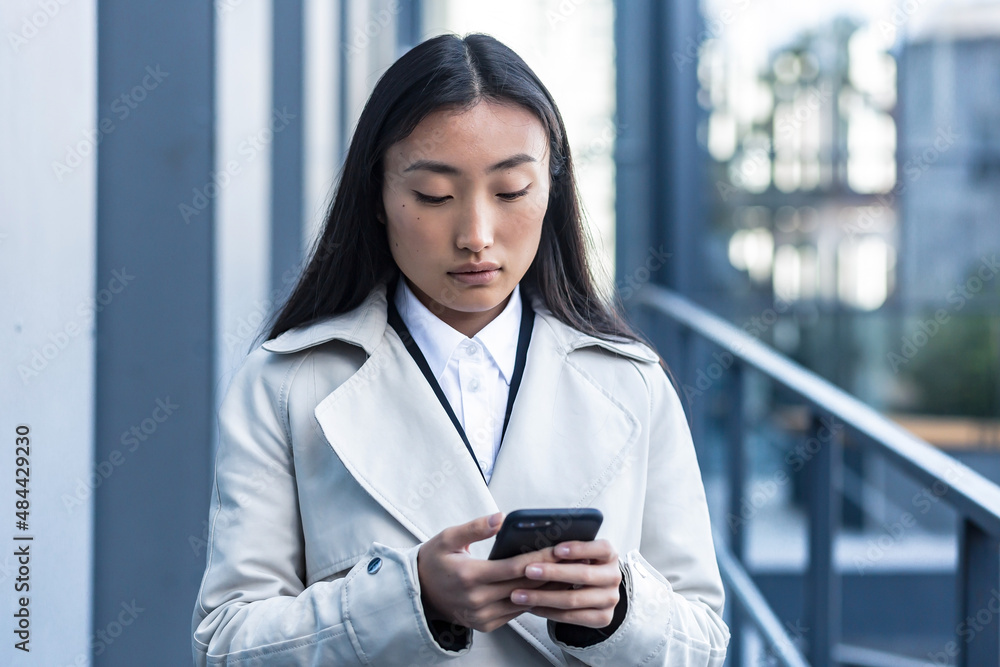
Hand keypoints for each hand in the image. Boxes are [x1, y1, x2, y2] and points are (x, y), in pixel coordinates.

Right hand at [416, 511, 563, 632]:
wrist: (419, 594)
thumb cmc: (434, 561)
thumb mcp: (448, 537)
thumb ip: (475, 527)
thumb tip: (500, 517)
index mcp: (469, 576)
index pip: (514, 568)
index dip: (540, 558)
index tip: (560, 548)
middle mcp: (477, 600)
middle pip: (524, 586)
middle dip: (551, 573)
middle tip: (574, 560)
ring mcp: (482, 616)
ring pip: (524, 603)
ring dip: (547, 589)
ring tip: (569, 573)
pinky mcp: (487, 625)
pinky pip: (516, 612)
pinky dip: (533, 600)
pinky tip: (549, 588)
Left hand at [509, 539, 621, 628]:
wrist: (596, 589)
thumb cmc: (579, 563)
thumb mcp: (579, 551)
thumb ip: (564, 547)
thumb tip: (535, 538)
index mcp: (610, 554)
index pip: (600, 548)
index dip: (579, 549)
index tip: (556, 550)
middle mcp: (614, 577)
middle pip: (583, 575)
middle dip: (553, 572)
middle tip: (528, 571)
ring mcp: (610, 599)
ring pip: (574, 599)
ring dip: (543, 597)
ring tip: (519, 594)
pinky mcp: (603, 618)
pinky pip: (572, 617)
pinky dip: (548, 612)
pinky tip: (531, 607)